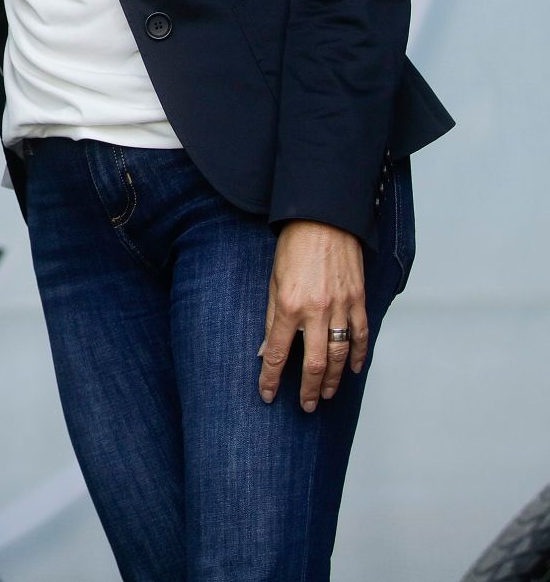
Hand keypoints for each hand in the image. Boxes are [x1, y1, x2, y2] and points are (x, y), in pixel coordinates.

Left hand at [259, 220, 366, 411]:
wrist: (322, 221)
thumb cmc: (293, 248)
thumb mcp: (273, 282)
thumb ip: (272, 319)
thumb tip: (267, 350)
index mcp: (289, 306)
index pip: (279, 354)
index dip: (272, 379)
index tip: (268, 395)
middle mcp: (316, 311)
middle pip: (315, 363)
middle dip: (309, 389)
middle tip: (306, 406)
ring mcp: (341, 307)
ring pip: (340, 355)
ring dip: (334, 379)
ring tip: (327, 395)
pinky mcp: (358, 300)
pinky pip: (360, 335)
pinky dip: (358, 355)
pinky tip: (354, 369)